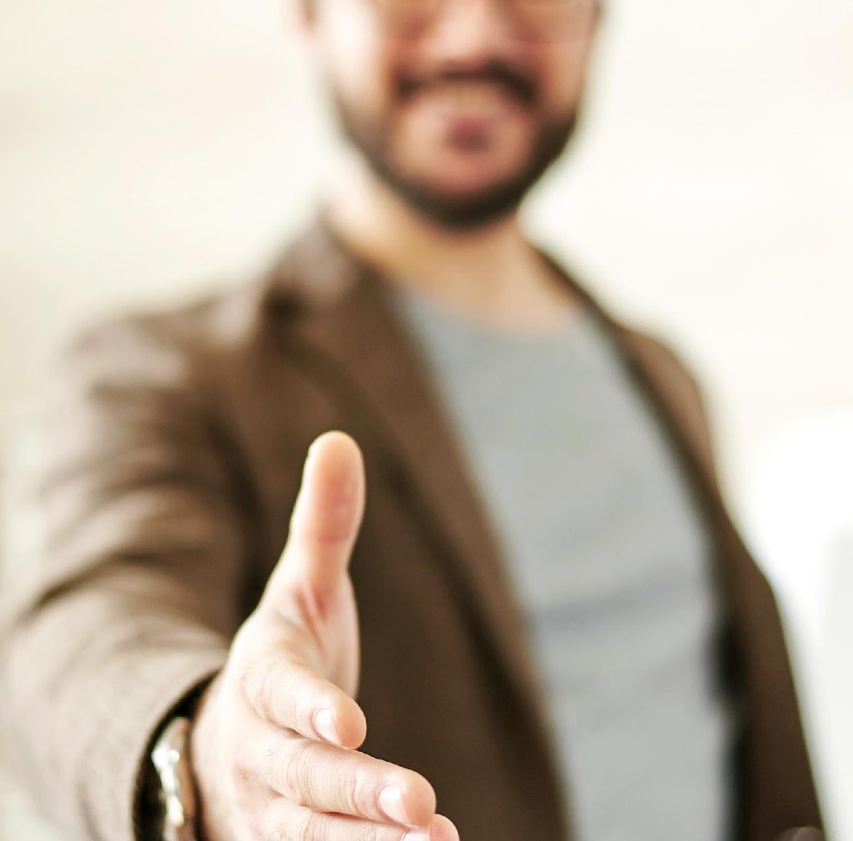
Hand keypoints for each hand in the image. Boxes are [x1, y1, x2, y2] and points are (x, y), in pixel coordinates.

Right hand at [190, 431, 458, 840]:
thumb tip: (338, 440)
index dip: (313, 708)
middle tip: (419, 804)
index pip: (281, 694)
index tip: (351, 723)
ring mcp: (270, 809)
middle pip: (304, 778)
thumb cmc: (278, 657)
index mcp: (261, 679)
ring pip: (313, 836)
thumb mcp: (299, 590)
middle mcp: (260, 751)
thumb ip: (323, 525)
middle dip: (357, 793)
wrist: (222, 741)